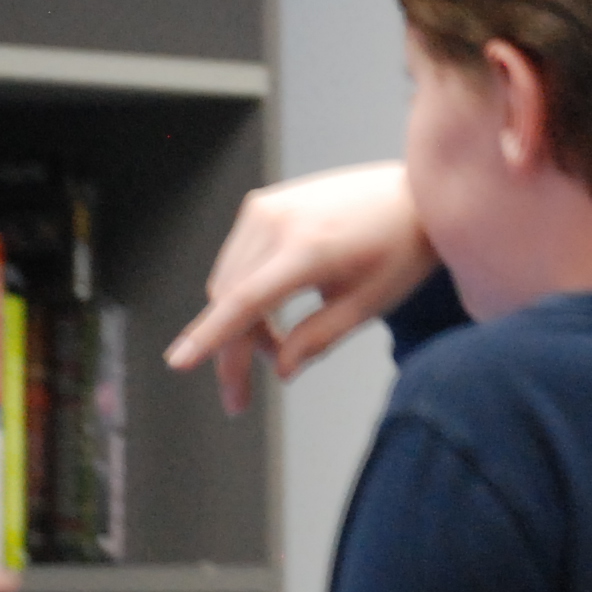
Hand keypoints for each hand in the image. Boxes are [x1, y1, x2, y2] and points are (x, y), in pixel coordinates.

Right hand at [162, 162, 435, 413]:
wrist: (414, 194)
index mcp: (308, 248)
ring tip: (276, 347)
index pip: (246, 300)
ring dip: (239, 323)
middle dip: (231, 350)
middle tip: (241, 397)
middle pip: (229, 298)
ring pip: (227, 282)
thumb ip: (318, 338)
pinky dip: (244, 293)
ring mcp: (265, 207)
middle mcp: (277, 221)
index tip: (178, 362)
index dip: (210, 336)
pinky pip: (237, 261)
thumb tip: (279, 370)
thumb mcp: (369, 304)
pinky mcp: (263, 204)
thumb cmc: (401, 250)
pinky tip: (271, 312)